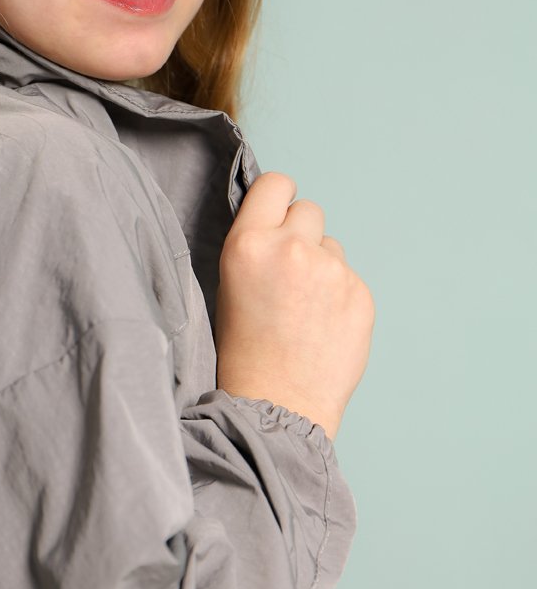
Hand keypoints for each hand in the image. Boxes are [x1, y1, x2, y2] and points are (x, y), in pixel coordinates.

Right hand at [214, 171, 374, 439]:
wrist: (277, 403)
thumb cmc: (244, 351)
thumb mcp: (228, 284)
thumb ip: (256, 245)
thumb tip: (281, 222)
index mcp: (249, 244)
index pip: (276, 184)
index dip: (278, 198)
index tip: (279, 214)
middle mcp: (292, 249)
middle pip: (309, 210)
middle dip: (301, 234)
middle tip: (290, 271)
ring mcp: (332, 272)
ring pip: (332, 245)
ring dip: (321, 265)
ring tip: (305, 307)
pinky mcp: (361, 294)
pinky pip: (350, 277)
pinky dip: (339, 295)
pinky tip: (322, 324)